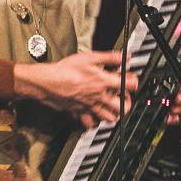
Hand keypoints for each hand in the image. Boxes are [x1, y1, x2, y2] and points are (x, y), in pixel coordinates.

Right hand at [18, 50, 139, 128]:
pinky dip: (94, 122)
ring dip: (113, 113)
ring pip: (109, 118)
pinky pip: (90, 124)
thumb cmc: (64, 70)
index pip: (129, 85)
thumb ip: (109, 57)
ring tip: (111, 106)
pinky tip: (93, 115)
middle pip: (122, 108)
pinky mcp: (79, 112)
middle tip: (123, 97)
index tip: (131, 80)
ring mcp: (89, 107)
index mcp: (102, 82)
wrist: (47, 82)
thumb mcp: (88, 57)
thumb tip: (124, 56)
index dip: (134, 82)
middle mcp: (98, 97)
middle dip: (127, 103)